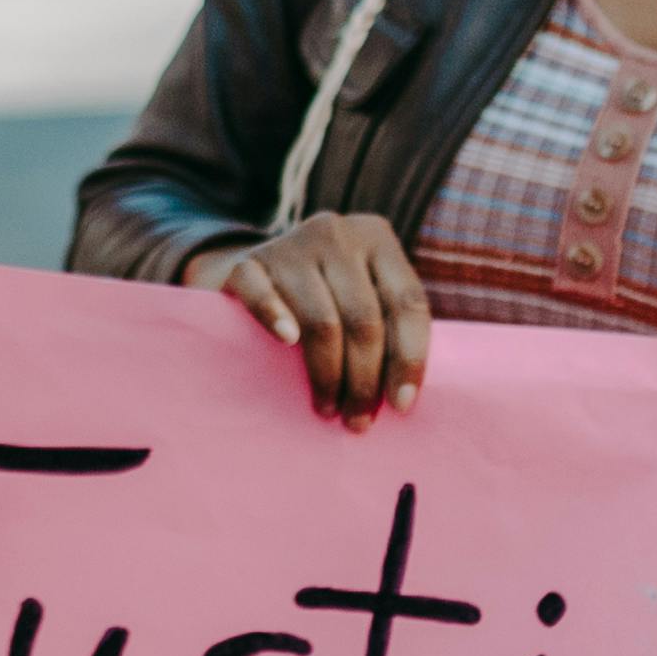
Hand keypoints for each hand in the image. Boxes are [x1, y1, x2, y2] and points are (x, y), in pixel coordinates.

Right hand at [189, 212, 437, 424]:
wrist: (253, 272)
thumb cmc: (324, 294)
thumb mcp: (363, 291)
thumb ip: (387, 323)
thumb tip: (403, 397)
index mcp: (377, 238)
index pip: (408, 302)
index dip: (409, 358)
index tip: (401, 406)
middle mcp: (337, 234)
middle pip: (365, 318)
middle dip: (365, 379)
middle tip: (358, 421)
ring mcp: (290, 246)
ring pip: (322, 320)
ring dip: (328, 375)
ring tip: (327, 409)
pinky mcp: (247, 264)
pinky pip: (262, 296)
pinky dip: (275, 318)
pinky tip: (286, 342)